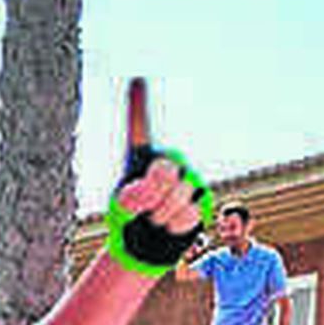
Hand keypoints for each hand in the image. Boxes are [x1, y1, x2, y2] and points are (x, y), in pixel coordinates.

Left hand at [104, 78, 214, 275]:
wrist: (144, 246)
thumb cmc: (127, 221)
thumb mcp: (121, 207)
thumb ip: (133, 193)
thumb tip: (158, 184)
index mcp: (142, 156)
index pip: (140, 127)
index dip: (138, 104)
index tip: (136, 78)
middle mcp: (168, 160)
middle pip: (164, 169)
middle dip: (152, 195)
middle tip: (145, 210)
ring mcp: (188, 178)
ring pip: (179, 193)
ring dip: (161, 214)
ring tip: (154, 219)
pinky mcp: (202, 198)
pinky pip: (190, 209)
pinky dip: (175, 223)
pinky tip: (168, 225)